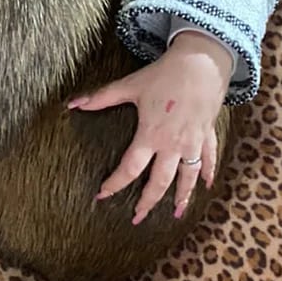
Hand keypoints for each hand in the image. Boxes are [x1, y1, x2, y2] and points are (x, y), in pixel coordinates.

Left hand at [68, 30, 231, 223]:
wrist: (202, 62)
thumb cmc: (165, 73)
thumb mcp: (130, 85)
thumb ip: (101, 97)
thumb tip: (73, 103)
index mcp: (151, 135)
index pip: (130, 168)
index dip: (115, 184)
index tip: (102, 195)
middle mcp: (173, 144)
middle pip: (160, 182)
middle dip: (148, 202)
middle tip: (138, 218)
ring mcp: (193, 142)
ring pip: (187, 177)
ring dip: (181, 197)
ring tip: (176, 214)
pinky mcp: (207, 134)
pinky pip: (208, 158)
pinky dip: (207, 173)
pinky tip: (205, 185)